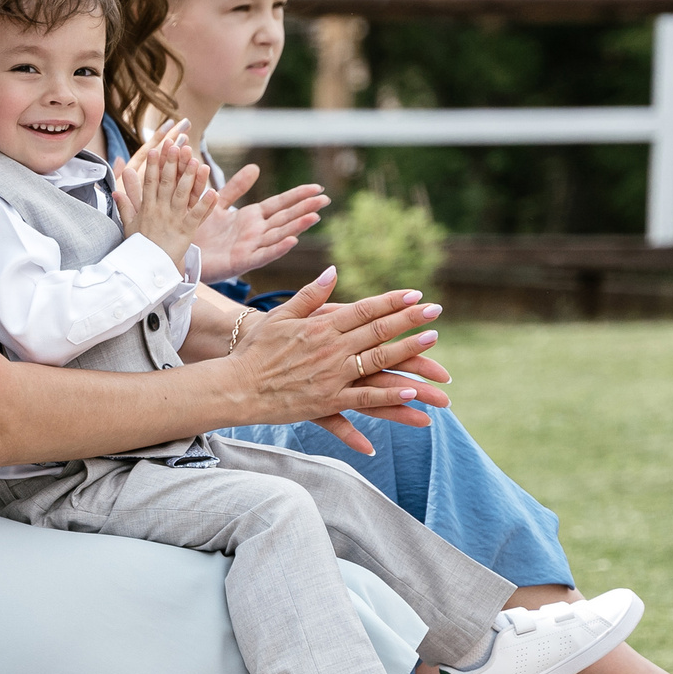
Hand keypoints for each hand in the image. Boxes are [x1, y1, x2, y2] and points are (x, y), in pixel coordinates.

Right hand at [114, 135, 218, 268]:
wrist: (143, 270)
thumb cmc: (138, 248)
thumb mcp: (129, 226)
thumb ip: (125, 206)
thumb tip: (116, 191)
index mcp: (147, 208)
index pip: (149, 181)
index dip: (153, 164)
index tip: (156, 148)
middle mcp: (160, 210)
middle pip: (166, 182)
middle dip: (171, 163)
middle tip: (176, 145)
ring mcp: (172, 220)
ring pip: (182, 194)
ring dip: (190, 177)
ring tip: (196, 161)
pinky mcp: (185, 232)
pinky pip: (196, 216)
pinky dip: (205, 204)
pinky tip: (214, 192)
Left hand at [194, 177, 329, 282]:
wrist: (178, 254)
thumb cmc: (197, 231)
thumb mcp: (217, 203)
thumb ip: (236, 188)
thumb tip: (256, 167)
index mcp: (251, 218)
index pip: (280, 204)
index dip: (298, 196)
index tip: (317, 188)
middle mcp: (255, 232)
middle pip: (285, 218)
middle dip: (305, 208)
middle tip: (326, 199)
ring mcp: (250, 247)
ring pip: (278, 235)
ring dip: (296, 226)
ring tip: (315, 216)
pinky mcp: (240, 262)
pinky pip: (262, 255)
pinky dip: (277, 248)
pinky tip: (292, 240)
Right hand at [229, 269, 451, 454]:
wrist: (236, 386)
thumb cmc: (255, 350)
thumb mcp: (281, 315)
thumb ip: (311, 295)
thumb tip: (333, 272)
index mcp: (322, 326)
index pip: (365, 309)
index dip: (392, 301)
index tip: (415, 294)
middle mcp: (331, 349)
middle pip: (378, 332)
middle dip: (410, 320)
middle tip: (435, 312)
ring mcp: (331, 376)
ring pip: (377, 362)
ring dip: (408, 353)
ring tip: (432, 344)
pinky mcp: (327, 401)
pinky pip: (363, 400)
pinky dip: (387, 397)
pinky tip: (410, 394)